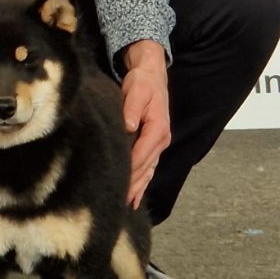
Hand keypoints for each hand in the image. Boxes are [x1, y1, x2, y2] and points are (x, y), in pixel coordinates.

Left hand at [121, 40, 170, 208]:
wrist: (151, 74)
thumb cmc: (142, 82)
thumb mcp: (136, 90)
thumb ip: (131, 108)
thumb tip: (129, 125)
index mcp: (158, 128)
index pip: (141, 155)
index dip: (130, 170)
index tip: (118, 184)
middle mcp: (161, 139)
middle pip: (145, 167)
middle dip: (133, 185)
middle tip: (119, 201)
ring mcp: (159, 142)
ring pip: (148, 170)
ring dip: (139, 187)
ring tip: (127, 204)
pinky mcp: (154, 142)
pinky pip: (149, 166)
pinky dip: (143, 181)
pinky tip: (136, 196)